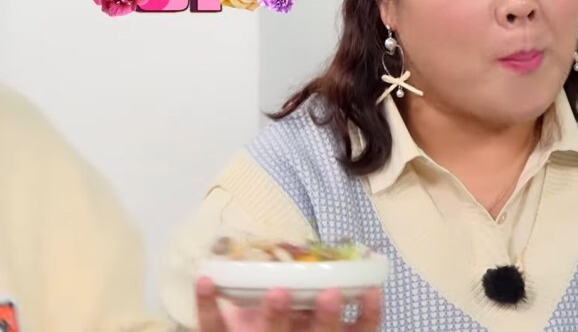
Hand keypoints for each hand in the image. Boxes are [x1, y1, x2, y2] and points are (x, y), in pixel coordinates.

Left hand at [195, 276, 381, 330]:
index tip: (372, 291)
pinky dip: (207, 306)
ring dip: (275, 315)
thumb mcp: (315, 318)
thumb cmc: (291, 322)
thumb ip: (324, 296)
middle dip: (326, 318)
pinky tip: (205, 280)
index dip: (368, 315)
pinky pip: (214, 328)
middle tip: (329, 294)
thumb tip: (342, 253)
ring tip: (278, 290)